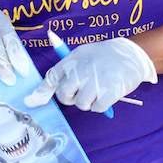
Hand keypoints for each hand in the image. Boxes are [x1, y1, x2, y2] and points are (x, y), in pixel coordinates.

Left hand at [24, 37, 156, 112]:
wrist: (131, 54)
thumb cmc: (103, 56)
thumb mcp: (81, 54)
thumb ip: (65, 69)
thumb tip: (46, 85)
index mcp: (71, 60)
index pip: (51, 78)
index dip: (41, 92)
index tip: (31, 101)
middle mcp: (80, 70)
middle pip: (64, 95)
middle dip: (70, 98)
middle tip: (80, 92)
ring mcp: (94, 82)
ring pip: (81, 104)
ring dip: (88, 102)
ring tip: (97, 90)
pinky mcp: (109, 92)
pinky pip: (97, 108)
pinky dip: (101, 106)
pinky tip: (106, 94)